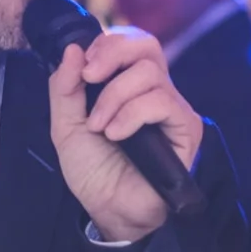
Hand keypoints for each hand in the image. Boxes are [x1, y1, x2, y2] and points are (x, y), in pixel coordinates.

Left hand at [48, 28, 203, 243]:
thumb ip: (65, 88)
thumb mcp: (66, 125)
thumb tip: (73, 48)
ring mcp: (171, 108)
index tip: (82, 69)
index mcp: (127, 85)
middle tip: (89, 76)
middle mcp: (153, 91)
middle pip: (147, 45)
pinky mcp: (186, 127)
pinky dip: (131, 114)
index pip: (129, 42)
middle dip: (113, 52)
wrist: (109, 209)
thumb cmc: (93, 170)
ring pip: (150, 74)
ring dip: (114, 97)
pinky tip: (117, 135)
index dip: (105, 44)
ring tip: (100, 126)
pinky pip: (162, 101)